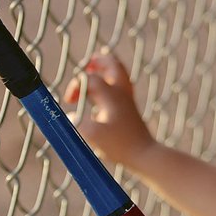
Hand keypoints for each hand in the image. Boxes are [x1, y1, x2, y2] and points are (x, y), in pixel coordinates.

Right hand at [64, 50, 154, 166]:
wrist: (145, 154)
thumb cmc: (120, 145)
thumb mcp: (93, 135)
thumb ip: (78, 122)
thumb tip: (70, 115)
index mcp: (112, 96)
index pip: (90, 79)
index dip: (75, 85)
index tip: (69, 102)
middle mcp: (122, 94)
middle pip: (114, 65)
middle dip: (100, 61)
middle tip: (89, 61)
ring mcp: (128, 101)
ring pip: (120, 75)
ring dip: (107, 69)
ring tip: (95, 68)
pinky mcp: (131, 110)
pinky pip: (122, 88)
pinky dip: (112, 82)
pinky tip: (104, 91)